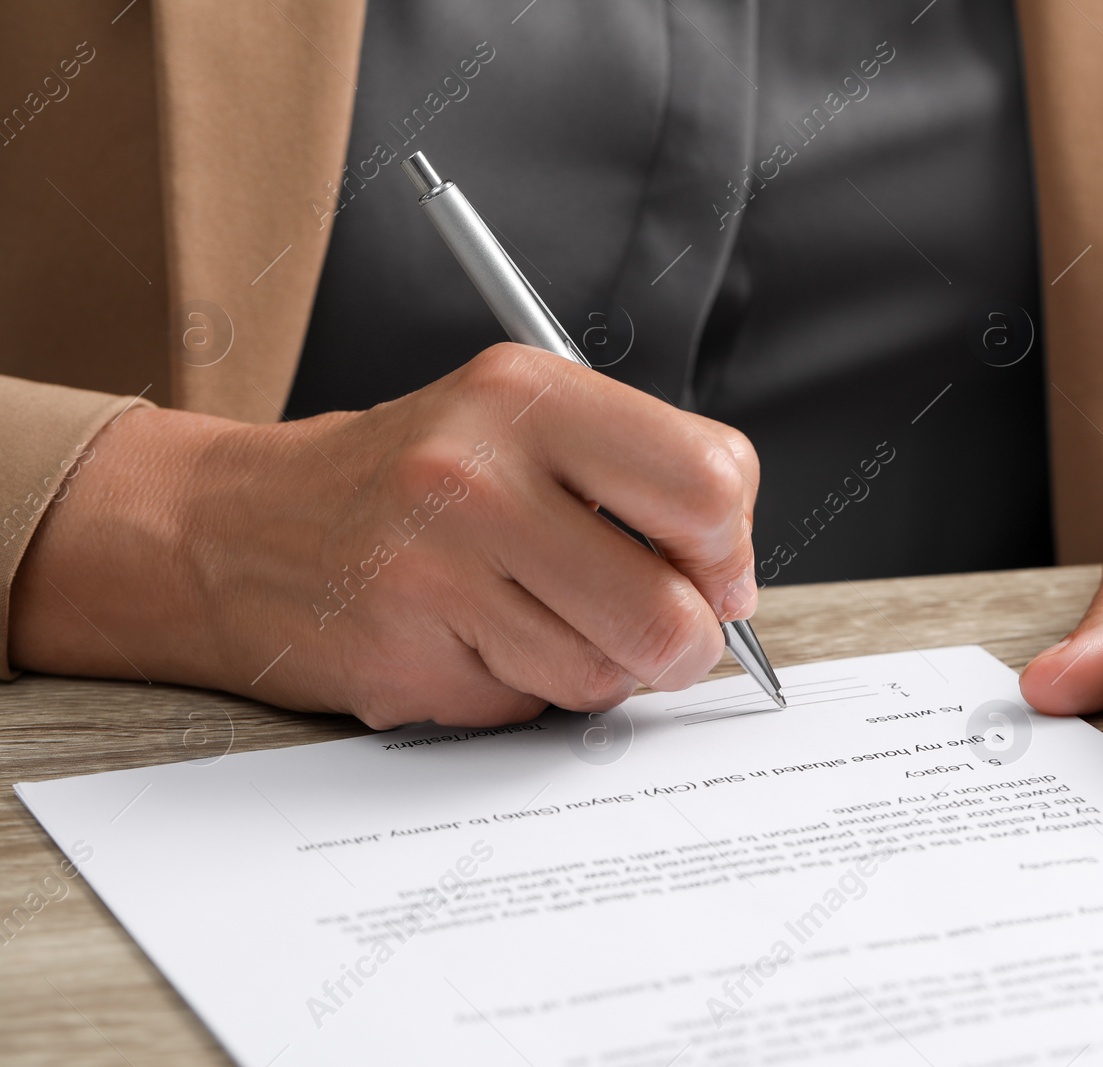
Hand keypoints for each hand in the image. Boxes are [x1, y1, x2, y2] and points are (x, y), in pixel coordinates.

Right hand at [10, 344, 758, 726]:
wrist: (233, 529)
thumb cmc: (403, 480)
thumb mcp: (521, 426)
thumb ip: (637, 482)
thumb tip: (732, 585)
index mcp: (526, 396)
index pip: (710, 482)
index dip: (726, 547)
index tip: (706, 566)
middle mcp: (478, 477)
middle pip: (672, 612)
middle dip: (683, 642)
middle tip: (653, 626)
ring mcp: (435, 575)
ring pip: (606, 676)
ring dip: (594, 667)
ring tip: (530, 616)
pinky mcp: (405, 660)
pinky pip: (532, 709)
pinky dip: (524, 691)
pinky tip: (472, 641)